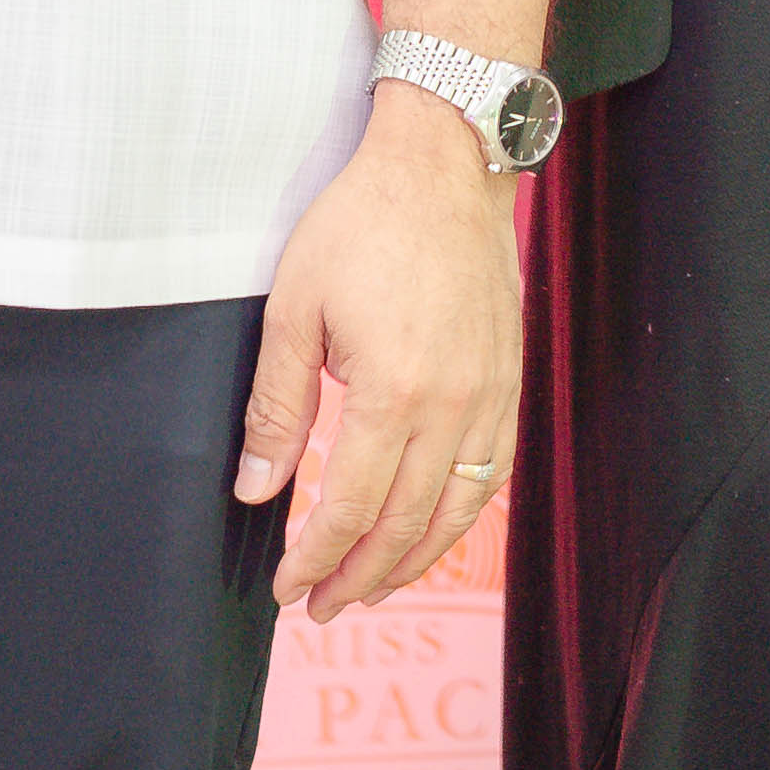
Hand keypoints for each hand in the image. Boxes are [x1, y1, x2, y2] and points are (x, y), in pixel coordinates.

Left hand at [239, 86, 523, 619]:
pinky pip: (494, 471)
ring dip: (413, 560)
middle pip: (406, 523)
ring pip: (457, 508)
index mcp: (392, 391)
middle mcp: (452, 405)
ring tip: (373, 588)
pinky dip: (462, 514)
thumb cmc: (363, 224)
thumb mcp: (295, 307)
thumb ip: (278, 406)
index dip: (316, 558)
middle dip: (359, 575)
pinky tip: (433, 529)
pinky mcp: (510, 378)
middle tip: (320, 606)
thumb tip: (258, 488)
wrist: (445, 163)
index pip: (351, 507)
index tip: (288, 588)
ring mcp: (491, 394)